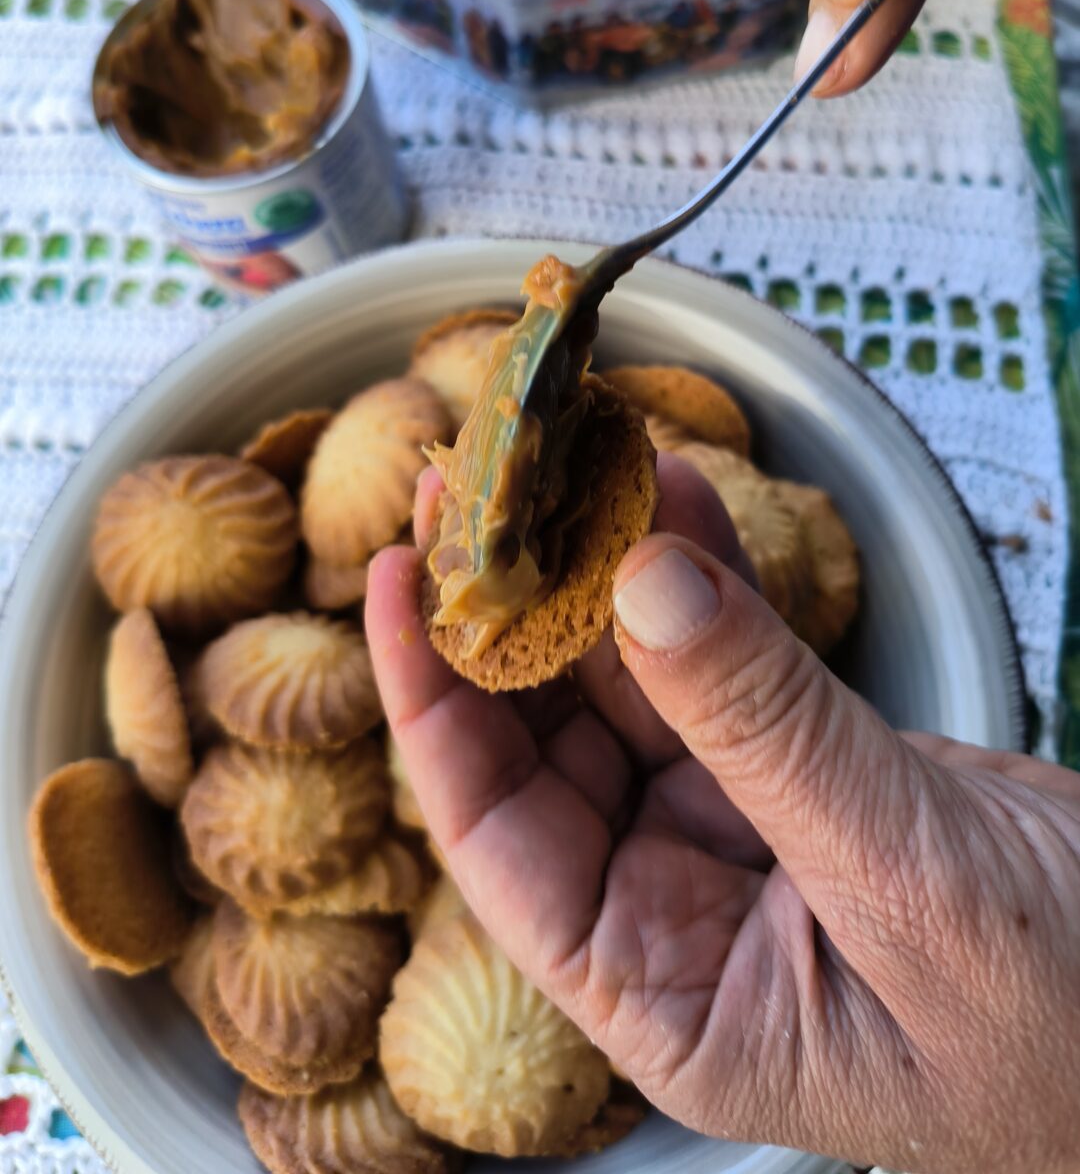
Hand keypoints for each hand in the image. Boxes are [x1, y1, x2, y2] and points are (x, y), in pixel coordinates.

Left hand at [366, 455, 1079, 1173]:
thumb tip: (642, 581)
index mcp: (665, 990)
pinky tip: (677, 493)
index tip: (397, 582)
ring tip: (568, 463)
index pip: (497, 840)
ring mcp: (745, 829)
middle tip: (479, 488)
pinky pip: (732, 657)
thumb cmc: (1073, 1026)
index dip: (431, 707)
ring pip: (642, 683)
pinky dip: (708, 574)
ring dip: (606, 574)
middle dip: (512, 614)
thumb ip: (768, 727)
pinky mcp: (813, 768)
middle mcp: (681, 909)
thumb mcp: (905, 877)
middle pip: (554, 744)